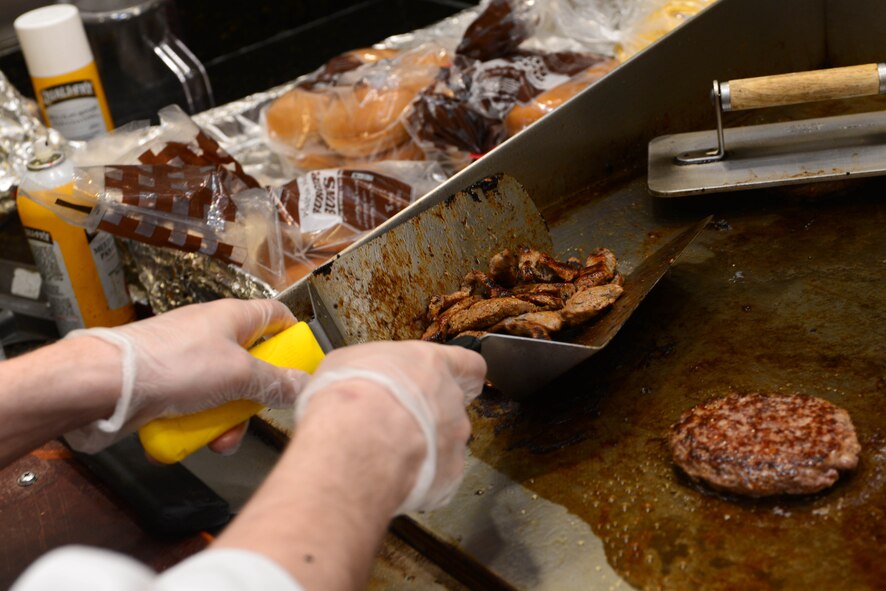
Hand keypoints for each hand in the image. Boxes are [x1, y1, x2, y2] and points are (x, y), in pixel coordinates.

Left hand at [64, 299, 308, 452]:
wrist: (106, 385)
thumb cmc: (173, 365)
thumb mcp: (238, 374)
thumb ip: (276, 382)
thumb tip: (305, 384)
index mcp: (234, 317)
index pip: (277, 316)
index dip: (293, 339)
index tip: (301, 367)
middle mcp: (212, 335)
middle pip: (252, 365)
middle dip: (255, 398)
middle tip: (254, 414)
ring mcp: (188, 361)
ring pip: (225, 393)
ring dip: (226, 421)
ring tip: (217, 439)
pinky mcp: (168, 385)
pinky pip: (196, 407)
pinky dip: (198, 425)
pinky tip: (191, 439)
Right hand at [294, 340, 485, 513]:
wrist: (354, 442)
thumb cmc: (350, 396)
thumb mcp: (346, 363)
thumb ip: (366, 368)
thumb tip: (354, 376)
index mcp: (431, 365)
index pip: (468, 365)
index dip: (464, 375)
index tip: (460, 381)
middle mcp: (450, 401)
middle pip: (452, 407)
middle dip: (430, 416)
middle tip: (398, 424)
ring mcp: (453, 440)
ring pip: (445, 443)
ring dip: (424, 448)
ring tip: (388, 455)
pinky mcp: (448, 475)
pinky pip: (438, 475)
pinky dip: (420, 478)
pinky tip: (392, 477)